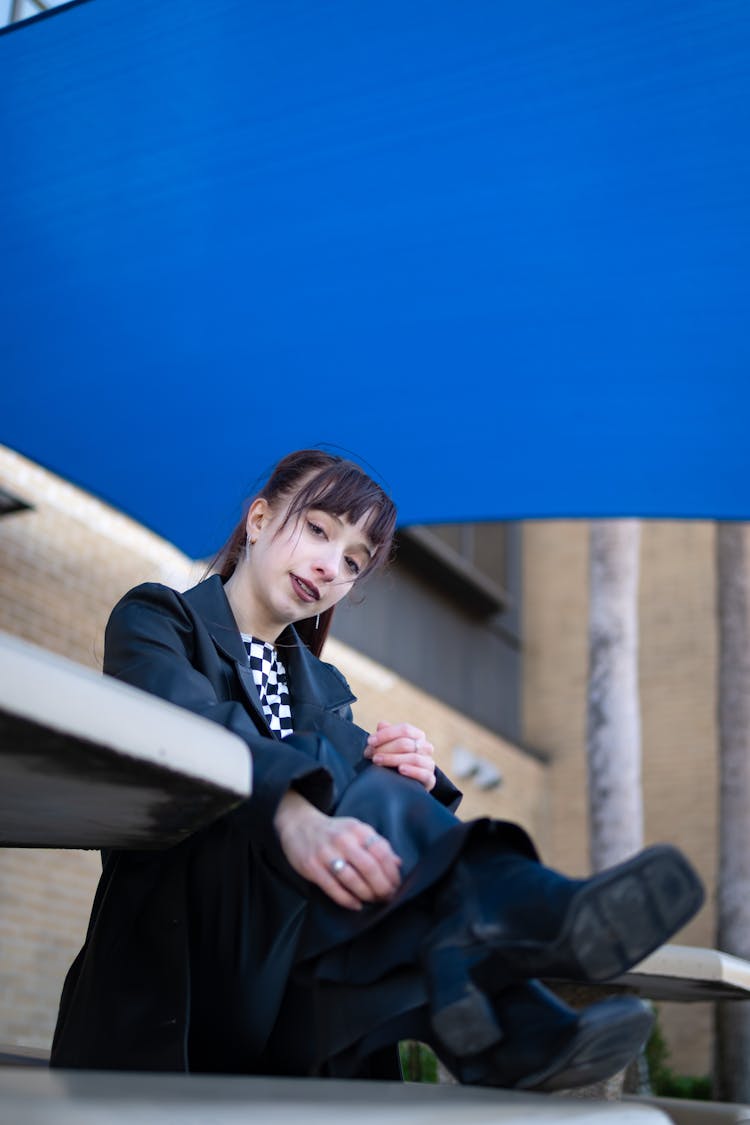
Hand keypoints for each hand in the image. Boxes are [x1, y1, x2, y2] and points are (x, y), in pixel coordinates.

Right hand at [273, 790, 401, 910]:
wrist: (299, 825)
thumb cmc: (334, 832)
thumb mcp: (356, 831)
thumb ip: (377, 845)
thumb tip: (398, 863)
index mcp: (357, 830)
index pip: (382, 852)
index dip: (392, 873)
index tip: (396, 885)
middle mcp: (343, 840)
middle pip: (370, 868)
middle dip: (382, 887)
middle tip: (387, 896)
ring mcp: (326, 854)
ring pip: (353, 880)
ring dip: (367, 895)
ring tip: (373, 900)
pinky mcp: (312, 867)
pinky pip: (333, 889)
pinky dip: (348, 900)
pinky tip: (357, 905)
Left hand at [364, 721, 436, 792]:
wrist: (408, 782)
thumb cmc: (397, 759)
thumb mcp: (391, 745)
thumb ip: (386, 734)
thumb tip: (381, 725)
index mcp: (417, 735)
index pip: (404, 729)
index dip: (386, 734)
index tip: (370, 741)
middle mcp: (425, 747)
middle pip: (406, 743)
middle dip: (385, 748)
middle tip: (371, 754)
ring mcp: (429, 763)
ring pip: (413, 758)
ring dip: (392, 759)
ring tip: (378, 761)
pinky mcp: (430, 779)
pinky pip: (424, 774)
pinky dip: (412, 771)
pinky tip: (400, 770)